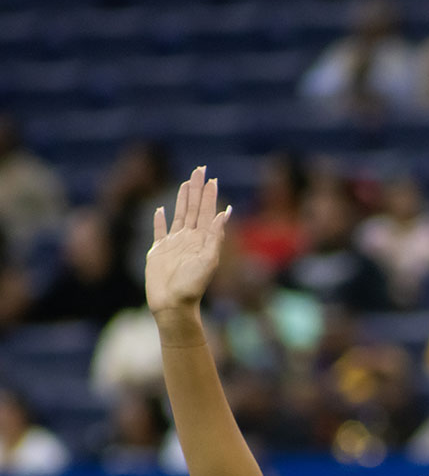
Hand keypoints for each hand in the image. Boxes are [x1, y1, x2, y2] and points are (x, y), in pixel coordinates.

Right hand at [145, 166, 230, 316]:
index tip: (211, 177)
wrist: (173, 306)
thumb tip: (224, 213)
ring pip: (178, 215)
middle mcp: (189, 239)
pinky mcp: (157, 252)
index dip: (208, 194)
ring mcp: (173, 245)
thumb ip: (215, 237)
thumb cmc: (192, 287)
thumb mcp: (208, 261)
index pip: (205, 211)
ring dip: (182, 199)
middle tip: (199, 170)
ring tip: (185, 183)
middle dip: (196, 189)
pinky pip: (159, 232)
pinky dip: (159, 221)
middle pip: (193, 208)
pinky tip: (160, 210)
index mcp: (202, 240)